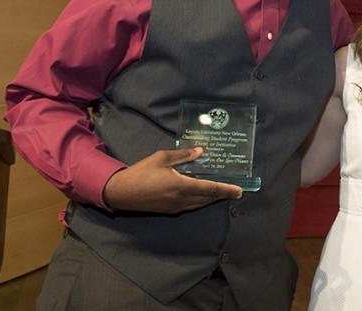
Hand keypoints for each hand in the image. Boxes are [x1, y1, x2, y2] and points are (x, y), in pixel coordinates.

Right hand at [103, 147, 242, 213]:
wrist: (121, 193)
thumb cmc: (141, 172)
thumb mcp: (162, 158)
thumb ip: (183, 155)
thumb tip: (201, 151)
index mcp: (181, 186)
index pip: (210, 189)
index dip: (226, 190)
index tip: (239, 191)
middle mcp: (181, 199)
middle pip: (208, 198)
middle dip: (223, 195)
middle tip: (236, 192)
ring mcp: (175, 207)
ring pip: (200, 204)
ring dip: (213, 199)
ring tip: (223, 193)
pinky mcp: (170, 210)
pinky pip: (191, 206)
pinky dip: (201, 201)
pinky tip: (204, 196)